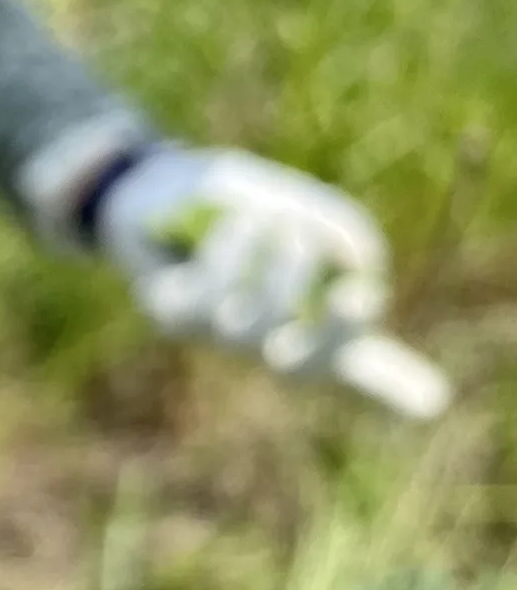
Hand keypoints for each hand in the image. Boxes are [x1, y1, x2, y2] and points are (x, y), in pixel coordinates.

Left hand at [95, 146, 449, 418]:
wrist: (157, 191)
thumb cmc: (242, 205)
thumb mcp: (299, 204)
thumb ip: (338, 227)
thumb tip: (359, 263)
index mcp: (312, 319)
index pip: (361, 366)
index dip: (396, 387)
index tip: (431, 398)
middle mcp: (265, 339)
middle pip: (305, 362)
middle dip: (327, 325)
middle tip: (335, 268)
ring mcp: (216, 333)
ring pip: (252, 323)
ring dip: (274, 270)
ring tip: (273, 223)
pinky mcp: (173, 314)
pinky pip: (207, 295)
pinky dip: (231, 252)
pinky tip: (236, 223)